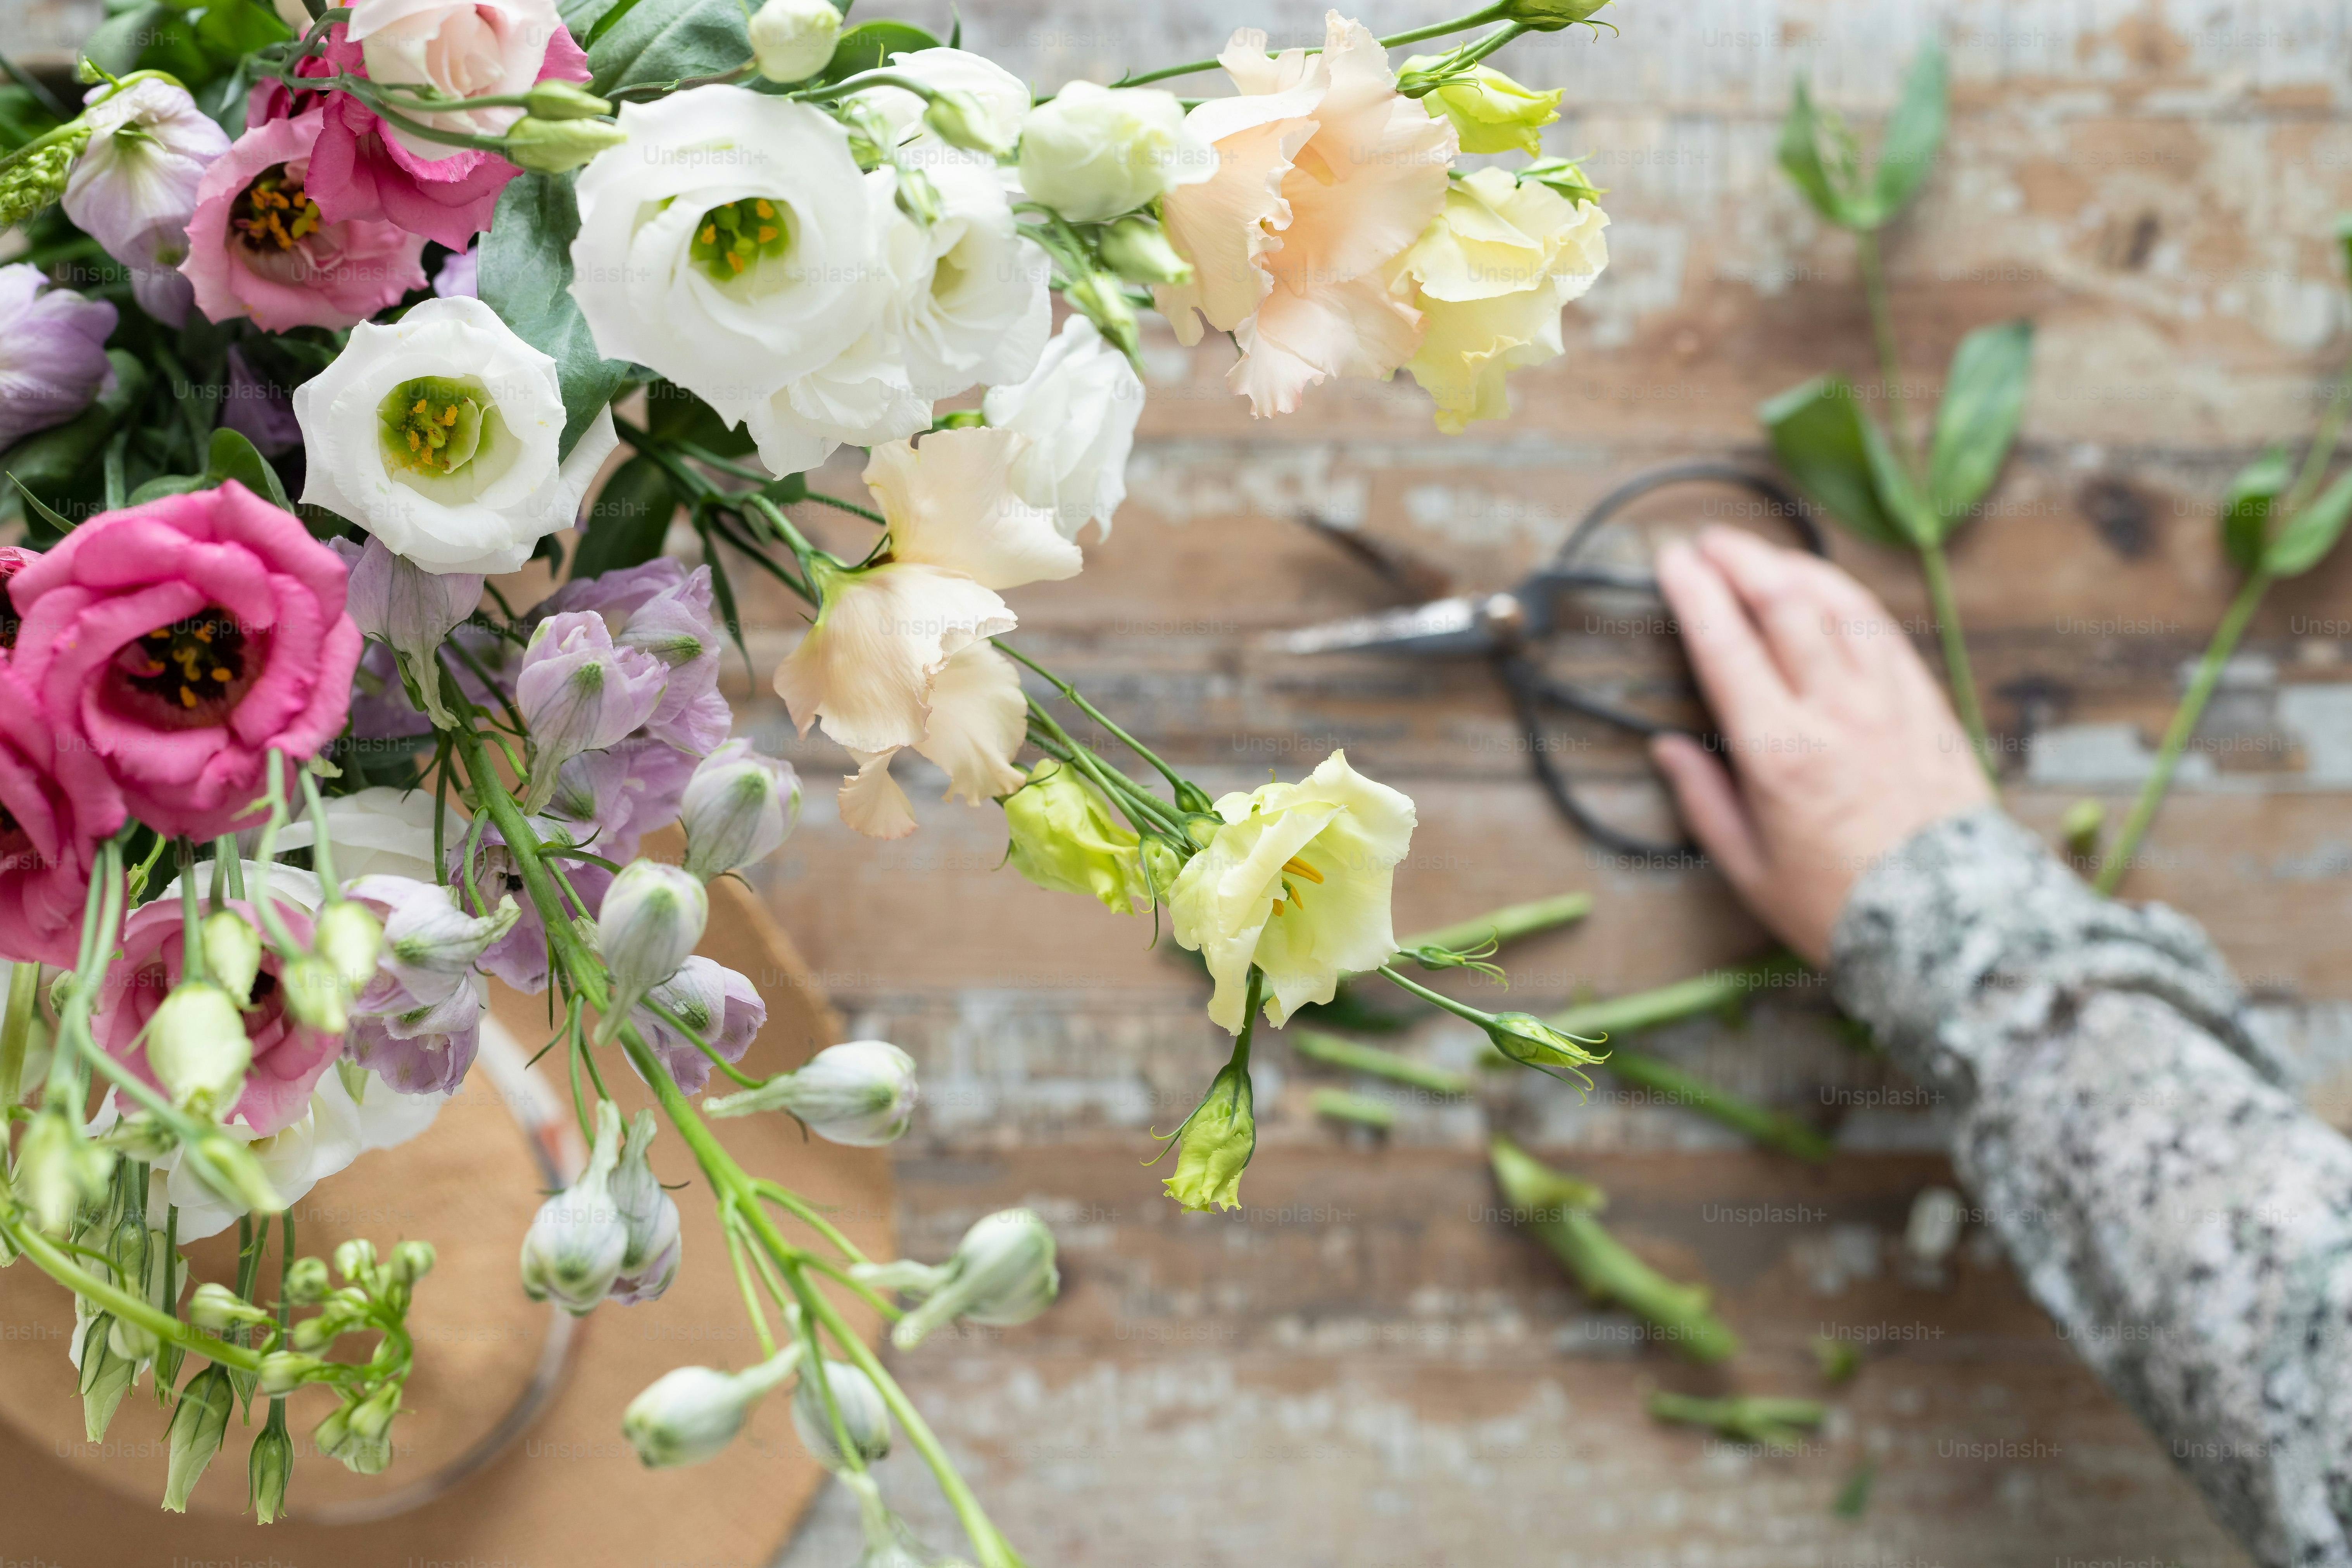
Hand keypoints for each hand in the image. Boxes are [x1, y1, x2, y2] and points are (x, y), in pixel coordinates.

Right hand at [1648, 527, 1992, 966]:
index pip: (1726, 647)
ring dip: (1795, 566)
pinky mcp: (1930, 709)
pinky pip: (1886, 633)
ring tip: (1763, 555)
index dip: (1694, 593)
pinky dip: (1850, 600)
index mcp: (1780, 756)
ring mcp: (1890, 705)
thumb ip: (1704, 801)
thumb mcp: (1750, 870)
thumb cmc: (1842, 909)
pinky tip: (1830, 592)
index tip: (1671, 562)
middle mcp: (1836, 715)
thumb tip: (1667, 748)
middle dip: (1741, 561)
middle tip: (1709, 543)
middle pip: (1784, 604)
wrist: (1953, 931)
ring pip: (1840, 605)